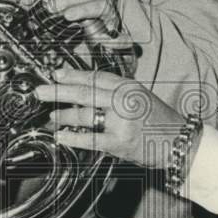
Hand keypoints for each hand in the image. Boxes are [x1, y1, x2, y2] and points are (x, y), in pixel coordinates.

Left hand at [34, 68, 184, 167]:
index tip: (55, 74)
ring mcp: (121, 122)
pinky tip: (60, 136)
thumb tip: (81, 87)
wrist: (178, 142)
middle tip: (39, 91)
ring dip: (62, 116)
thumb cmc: (157, 119)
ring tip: (51, 116)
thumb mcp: (138, 96)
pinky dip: (72, 137)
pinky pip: (89, 139)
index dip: (72, 75)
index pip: (94, 77)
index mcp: (128, 87)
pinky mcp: (119, 143)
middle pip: (84, 93)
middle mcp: (124, 101)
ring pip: (83, 116)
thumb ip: (113, 91)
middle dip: (57, 92)